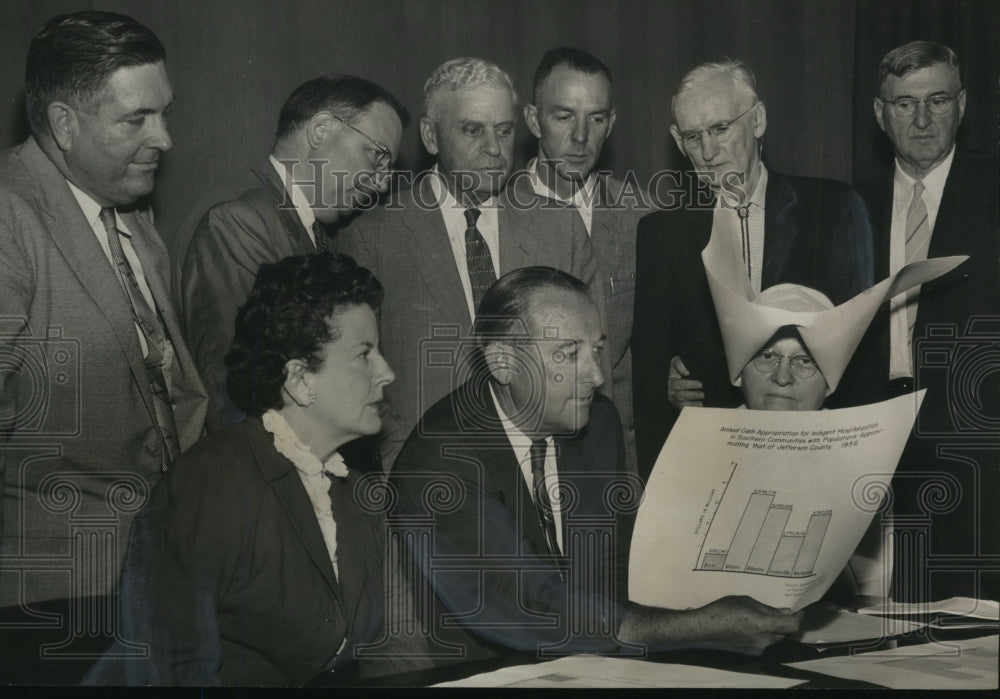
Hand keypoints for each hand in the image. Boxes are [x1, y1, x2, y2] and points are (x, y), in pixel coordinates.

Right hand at [667, 355, 703, 408]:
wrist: (671, 378)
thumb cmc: (675, 370)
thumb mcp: (674, 363)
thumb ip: (679, 364)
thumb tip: (686, 372)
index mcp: (671, 382)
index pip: (679, 384)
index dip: (690, 384)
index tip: (700, 384)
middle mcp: (671, 392)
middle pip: (681, 395)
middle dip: (692, 395)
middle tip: (702, 394)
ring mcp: (674, 400)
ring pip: (682, 405)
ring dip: (692, 405)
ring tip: (701, 404)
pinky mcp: (678, 406)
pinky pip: (684, 410)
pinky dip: (691, 410)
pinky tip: (698, 408)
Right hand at [686, 596, 802, 654]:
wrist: (703, 628)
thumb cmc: (722, 610)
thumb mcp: (746, 601)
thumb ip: (767, 609)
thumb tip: (784, 612)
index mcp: (763, 625)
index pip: (792, 626)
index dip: (799, 618)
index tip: (800, 610)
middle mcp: (764, 640)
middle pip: (785, 633)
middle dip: (786, 622)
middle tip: (781, 610)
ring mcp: (757, 648)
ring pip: (776, 638)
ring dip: (775, 628)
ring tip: (763, 616)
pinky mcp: (751, 652)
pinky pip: (765, 642)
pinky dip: (765, 634)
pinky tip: (753, 625)